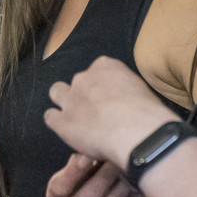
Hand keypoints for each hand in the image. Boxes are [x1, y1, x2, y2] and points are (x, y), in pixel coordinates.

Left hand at [44, 56, 174, 167]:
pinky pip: (50, 117)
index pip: (98, 69)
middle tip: (95, 109)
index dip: (102, 85)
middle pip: (78, 81)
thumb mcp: (139, 89)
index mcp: (105, 66)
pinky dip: (56, 121)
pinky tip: (66, 129)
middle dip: (83, 92)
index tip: (109, 96)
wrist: (136, 130)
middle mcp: (84, 78)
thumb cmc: (146, 112)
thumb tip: (126, 101)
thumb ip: (125, 89)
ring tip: (75, 116)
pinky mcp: (62, 122)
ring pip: (56, 92)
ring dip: (64, 101)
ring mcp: (71, 99)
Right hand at [48, 153, 146, 196]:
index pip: (60, 187)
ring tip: (131, 171)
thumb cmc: (89, 190)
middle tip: (116, 161)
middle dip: (102, 179)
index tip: (87, 155)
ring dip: (120, 189)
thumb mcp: (79, 178)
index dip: (73, 172)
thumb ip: (82, 163)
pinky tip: (140, 186)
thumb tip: (93, 142)